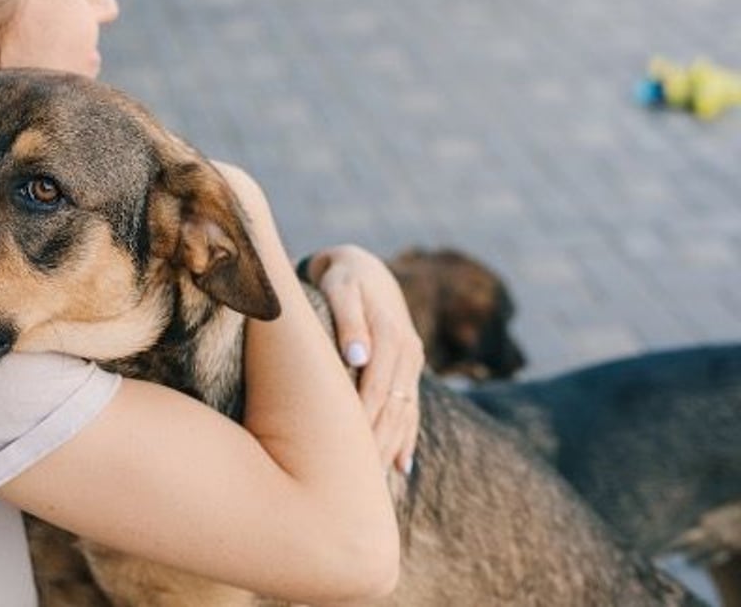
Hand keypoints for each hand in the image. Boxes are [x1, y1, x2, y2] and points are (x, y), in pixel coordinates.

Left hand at [302, 245, 422, 473]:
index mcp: (392, 333)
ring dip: (392, 448)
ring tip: (374, 485)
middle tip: (356, 482)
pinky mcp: (410, 372)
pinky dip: (406, 439)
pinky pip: (411, 410)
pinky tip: (400, 467)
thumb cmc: (340, 278)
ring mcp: (413, 363)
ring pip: (405, 413)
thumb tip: (357, 357)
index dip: (363, 417)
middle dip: (377, 443)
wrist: (362, 268)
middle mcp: (409, 351)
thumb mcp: (340, 287)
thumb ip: (348, 319)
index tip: (345, 448)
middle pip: (394, 406)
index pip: (378, 385)